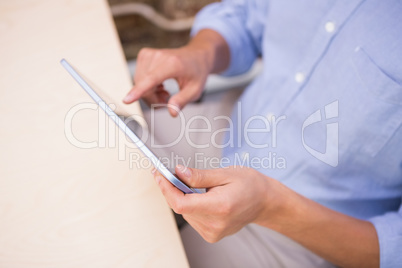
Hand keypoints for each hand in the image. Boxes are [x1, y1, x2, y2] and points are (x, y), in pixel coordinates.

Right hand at [123, 46, 208, 116]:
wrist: (196, 55)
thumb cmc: (196, 72)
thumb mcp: (195, 90)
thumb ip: (182, 101)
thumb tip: (172, 112)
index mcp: (172, 64)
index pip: (152, 79)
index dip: (138, 91)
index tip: (127, 100)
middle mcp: (159, 56)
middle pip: (143, 86)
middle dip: (151, 99)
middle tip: (165, 101)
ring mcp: (149, 54)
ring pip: (138, 83)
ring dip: (149, 93)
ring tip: (165, 92)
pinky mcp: (144, 55)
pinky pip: (138, 78)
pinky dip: (147, 85)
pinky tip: (159, 85)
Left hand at [152, 165, 279, 242]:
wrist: (264, 202)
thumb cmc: (249, 184)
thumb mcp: (225, 173)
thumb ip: (199, 175)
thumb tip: (178, 172)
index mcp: (220, 207)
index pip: (182, 204)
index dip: (166, 189)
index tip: (159, 175)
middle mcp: (216, 224)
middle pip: (181, 208)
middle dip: (172, 189)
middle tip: (170, 173)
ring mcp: (214, 232)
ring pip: (184, 213)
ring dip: (182, 197)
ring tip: (193, 185)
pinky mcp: (212, 235)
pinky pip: (192, 218)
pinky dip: (190, 206)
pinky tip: (201, 197)